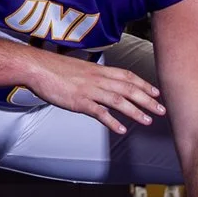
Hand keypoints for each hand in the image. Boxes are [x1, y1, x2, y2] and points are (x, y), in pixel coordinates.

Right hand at [17, 51, 164, 134]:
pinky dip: (112, 121)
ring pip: (118, 100)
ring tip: (147, 121)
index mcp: (98, 70)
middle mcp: (97, 79)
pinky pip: (99, 112)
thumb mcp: (78, 69)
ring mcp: (89, 90)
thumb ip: (91, 76)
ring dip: (135, 112)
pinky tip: (121, 129)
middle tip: (161, 110)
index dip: (143, 85)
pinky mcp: (79, 101)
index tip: (156, 93)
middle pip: (128, 89)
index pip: (127, 76)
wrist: (36, 67)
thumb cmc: (53, 68)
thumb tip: (99, 84)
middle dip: (147, 100)